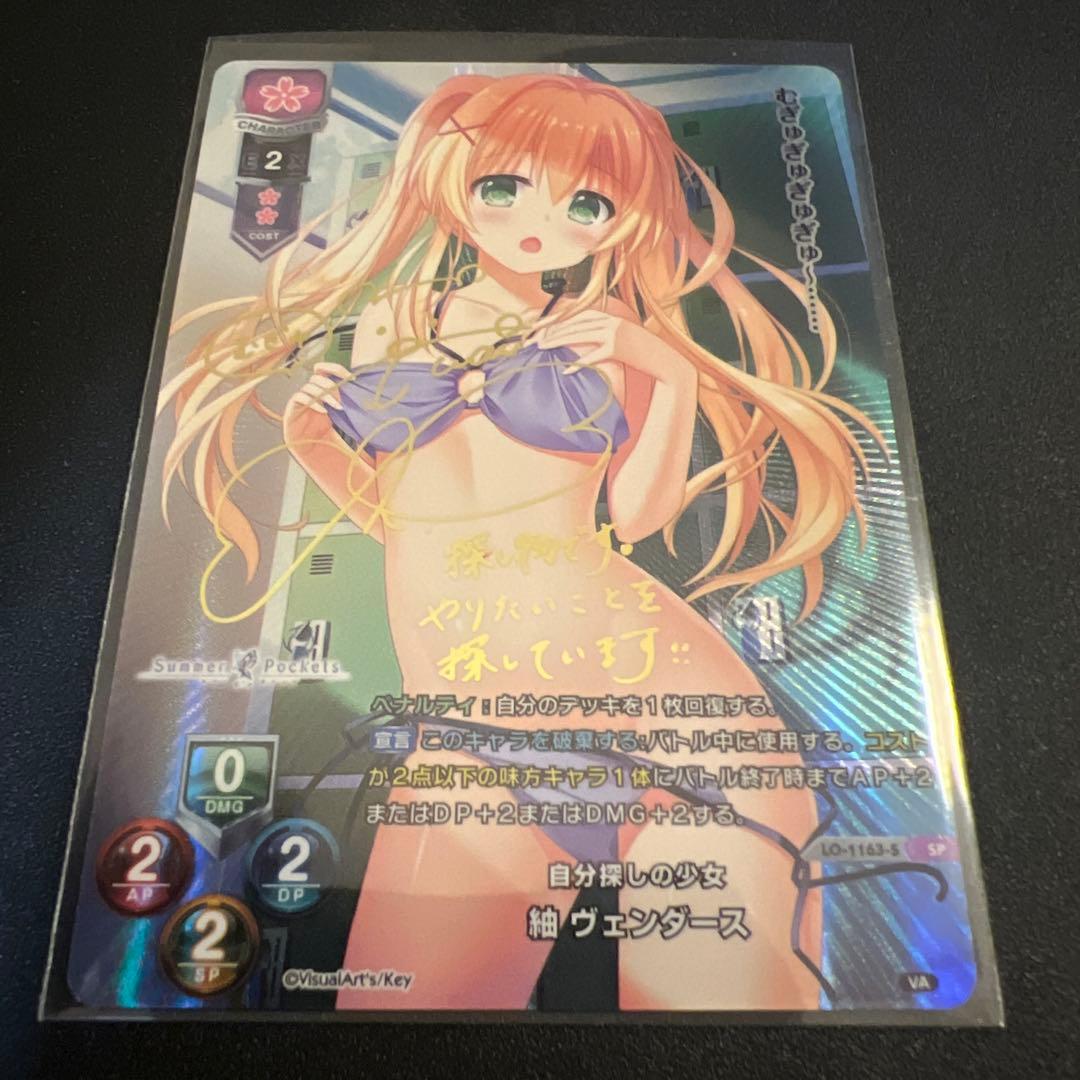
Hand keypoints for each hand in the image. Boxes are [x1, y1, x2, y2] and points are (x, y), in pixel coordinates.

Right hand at [283, 362, 349, 450]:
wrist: (309, 449)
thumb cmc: (325, 434)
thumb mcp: (340, 419)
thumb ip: (349, 409)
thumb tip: (369, 403)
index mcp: (320, 390)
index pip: (323, 369)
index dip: (335, 368)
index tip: (350, 378)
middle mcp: (309, 392)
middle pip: (316, 376)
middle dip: (331, 385)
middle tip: (342, 399)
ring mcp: (300, 400)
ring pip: (310, 386)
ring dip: (326, 395)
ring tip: (338, 407)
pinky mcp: (292, 408)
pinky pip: (300, 397)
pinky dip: (313, 402)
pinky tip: (324, 411)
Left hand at [534, 310, 694, 387]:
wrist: (666, 361)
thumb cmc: (642, 353)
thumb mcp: (623, 339)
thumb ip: (604, 336)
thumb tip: (582, 342)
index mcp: (612, 316)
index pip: (578, 315)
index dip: (557, 319)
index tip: (538, 325)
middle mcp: (612, 321)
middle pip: (575, 323)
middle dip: (552, 330)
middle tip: (533, 340)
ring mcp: (616, 334)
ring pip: (580, 335)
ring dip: (559, 341)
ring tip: (542, 349)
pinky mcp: (619, 349)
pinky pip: (594, 356)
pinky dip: (580, 362)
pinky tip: (566, 369)